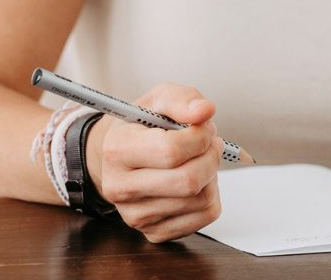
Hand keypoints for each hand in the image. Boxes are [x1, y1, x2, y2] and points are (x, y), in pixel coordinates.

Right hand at [86, 84, 222, 241]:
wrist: (123, 155)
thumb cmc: (144, 125)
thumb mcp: (160, 98)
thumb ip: (184, 99)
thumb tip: (205, 111)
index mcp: (118, 150)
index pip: (171, 151)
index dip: (200, 136)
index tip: (205, 127)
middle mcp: (120, 188)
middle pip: (188, 181)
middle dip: (211, 156)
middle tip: (211, 143)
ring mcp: (135, 216)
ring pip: (201, 199)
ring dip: (212, 174)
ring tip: (199, 159)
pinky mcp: (153, 232)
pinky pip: (204, 216)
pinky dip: (211, 194)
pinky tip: (197, 180)